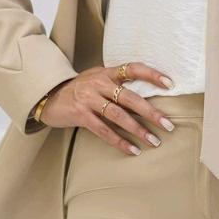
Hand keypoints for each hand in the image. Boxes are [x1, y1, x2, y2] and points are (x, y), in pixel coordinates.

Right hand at [40, 62, 175, 155]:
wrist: (49, 96)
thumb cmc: (79, 89)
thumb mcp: (97, 79)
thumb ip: (116, 84)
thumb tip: (146, 96)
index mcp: (106, 72)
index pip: (133, 68)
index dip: (152, 75)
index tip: (170, 84)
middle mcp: (99, 83)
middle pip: (130, 97)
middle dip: (151, 112)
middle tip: (168, 125)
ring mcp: (89, 99)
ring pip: (119, 116)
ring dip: (138, 130)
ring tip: (154, 141)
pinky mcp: (80, 115)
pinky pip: (104, 130)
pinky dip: (120, 141)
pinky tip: (133, 150)